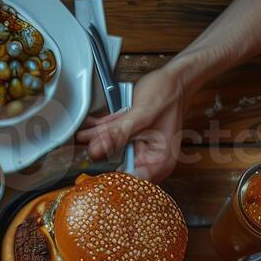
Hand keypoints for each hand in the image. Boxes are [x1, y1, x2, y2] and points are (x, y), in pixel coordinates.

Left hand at [76, 64, 186, 180]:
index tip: (90, 168)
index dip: (108, 176)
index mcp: (159, 162)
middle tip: (87, 145)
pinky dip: (103, 131)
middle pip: (117, 166)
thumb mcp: (140, 116)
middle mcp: (150, 160)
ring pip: (112, 151)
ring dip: (98, 140)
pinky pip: (114, 139)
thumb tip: (95, 151)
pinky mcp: (133, 139)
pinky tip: (91, 126)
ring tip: (85, 134)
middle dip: (100, 153)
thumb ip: (117, 134)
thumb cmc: (168, 95)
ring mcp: (140, 149)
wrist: (174, 79)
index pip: (129, 182)